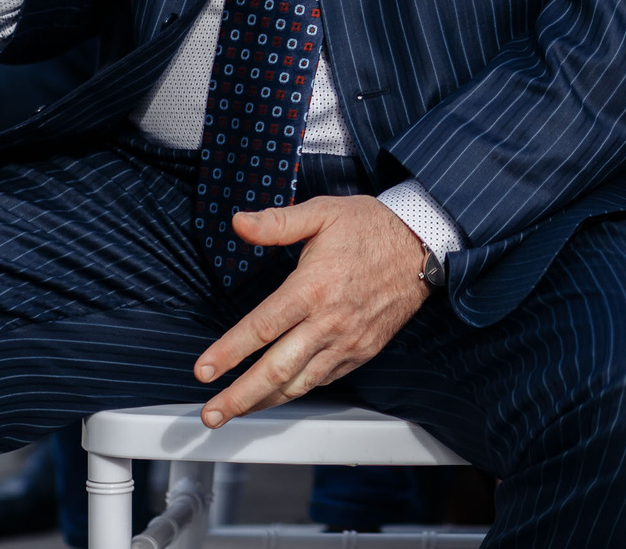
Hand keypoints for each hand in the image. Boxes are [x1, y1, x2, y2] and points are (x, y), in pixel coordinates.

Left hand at [192, 196, 430, 425]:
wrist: (422, 246)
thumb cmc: (370, 227)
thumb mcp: (323, 212)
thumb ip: (278, 222)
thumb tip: (239, 222)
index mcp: (313, 287)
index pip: (262, 327)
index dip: (229, 352)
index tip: (203, 370)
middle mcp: (329, 322)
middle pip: (276, 370)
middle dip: (239, 396)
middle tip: (211, 413)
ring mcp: (348, 342)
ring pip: (299, 384)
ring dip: (264, 401)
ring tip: (237, 411)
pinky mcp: (362, 352)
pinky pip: (324, 379)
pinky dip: (298, 390)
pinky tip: (281, 391)